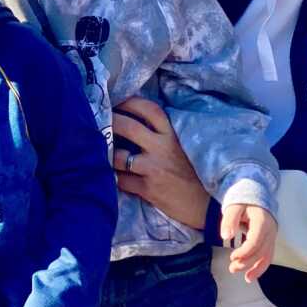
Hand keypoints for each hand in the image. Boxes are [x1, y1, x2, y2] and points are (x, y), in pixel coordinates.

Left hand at [112, 96, 208, 227]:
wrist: (207, 205)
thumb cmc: (195, 174)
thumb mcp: (184, 147)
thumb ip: (164, 136)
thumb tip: (137, 123)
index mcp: (173, 135)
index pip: (150, 110)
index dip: (130, 102)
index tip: (117, 101)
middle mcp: (162, 148)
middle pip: (128, 127)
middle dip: (110, 122)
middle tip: (98, 121)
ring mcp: (153, 169)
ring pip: (119, 156)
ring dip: (107, 155)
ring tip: (100, 153)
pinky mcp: (148, 190)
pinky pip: (121, 181)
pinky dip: (112, 178)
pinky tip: (109, 177)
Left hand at [221, 204, 276, 283]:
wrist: (255, 196)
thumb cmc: (243, 201)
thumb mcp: (233, 207)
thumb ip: (229, 220)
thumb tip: (226, 236)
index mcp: (262, 220)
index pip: (256, 241)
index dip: (245, 252)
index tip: (232, 257)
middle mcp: (270, 229)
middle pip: (262, 250)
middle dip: (248, 262)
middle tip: (232, 268)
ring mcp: (272, 236)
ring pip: (267, 255)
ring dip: (256, 268)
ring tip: (246, 279)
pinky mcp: (270, 241)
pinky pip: (268, 256)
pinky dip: (261, 267)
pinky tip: (251, 276)